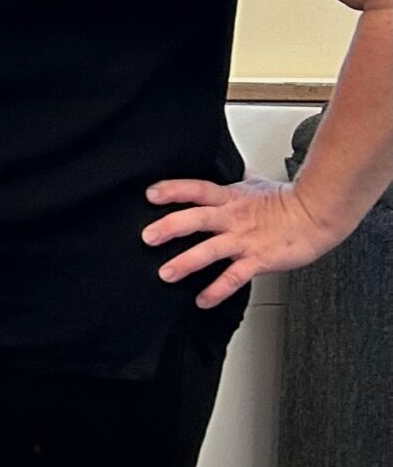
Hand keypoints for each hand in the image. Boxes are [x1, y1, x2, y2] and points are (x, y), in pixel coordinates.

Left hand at [143, 174, 343, 306]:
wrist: (319, 215)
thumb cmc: (287, 201)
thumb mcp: (254, 183)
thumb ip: (231, 180)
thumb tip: (219, 165)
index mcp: (231, 197)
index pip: (198, 189)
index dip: (174, 190)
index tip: (150, 194)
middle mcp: (233, 217)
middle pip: (198, 218)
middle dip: (170, 227)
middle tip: (147, 237)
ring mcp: (245, 240)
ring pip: (211, 250)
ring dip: (187, 262)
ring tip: (166, 273)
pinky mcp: (258, 259)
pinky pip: (234, 277)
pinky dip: (217, 290)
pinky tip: (202, 300)